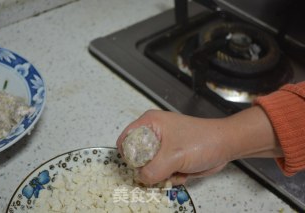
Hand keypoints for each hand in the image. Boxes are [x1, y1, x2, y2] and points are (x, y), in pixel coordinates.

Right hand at [116, 107, 281, 184]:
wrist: (225, 146)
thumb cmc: (202, 142)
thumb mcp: (174, 156)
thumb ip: (152, 170)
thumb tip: (140, 179)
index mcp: (149, 123)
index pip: (125, 140)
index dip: (129, 156)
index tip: (140, 168)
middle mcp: (153, 133)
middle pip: (137, 157)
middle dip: (148, 169)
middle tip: (162, 171)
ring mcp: (163, 146)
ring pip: (149, 168)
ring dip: (161, 175)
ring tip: (177, 170)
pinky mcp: (171, 157)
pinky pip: (161, 172)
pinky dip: (170, 176)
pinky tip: (183, 172)